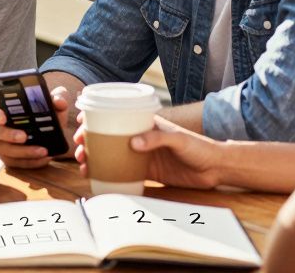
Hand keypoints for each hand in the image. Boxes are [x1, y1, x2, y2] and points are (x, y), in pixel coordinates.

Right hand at [0, 85, 72, 167]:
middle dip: (8, 135)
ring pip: (3, 149)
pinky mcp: (7, 157)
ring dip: (22, 152)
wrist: (54, 133)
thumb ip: (58, 98)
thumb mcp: (55, 104)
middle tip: (24, 137)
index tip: (4, 118)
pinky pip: (14, 162)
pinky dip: (29, 162)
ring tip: (42, 151)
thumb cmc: (48, 113)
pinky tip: (44, 159)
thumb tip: (58, 101)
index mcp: (3, 106)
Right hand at [77, 115, 222, 189]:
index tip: (81, 124)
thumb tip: (132, 143)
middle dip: (90, 142)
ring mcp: (143, 154)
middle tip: (79, 150)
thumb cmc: (200, 147)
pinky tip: (98, 178)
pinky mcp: (148, 171)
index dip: (97, 119)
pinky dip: (109, 174)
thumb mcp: (178, 139)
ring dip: (96, 159)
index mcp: (146, 123)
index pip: (117, 116)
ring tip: (84, 165)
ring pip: (112, 155)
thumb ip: (156, 138)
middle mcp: (141, 137)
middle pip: (109, 137)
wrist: (215, 168)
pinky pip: (123, 172)